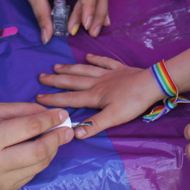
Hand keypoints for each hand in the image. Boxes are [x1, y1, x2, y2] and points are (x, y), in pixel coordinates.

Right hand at [0, 103, 72, 189]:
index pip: (29, 127)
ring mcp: (0, 181)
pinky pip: (30, 174)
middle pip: (39, 151)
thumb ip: (20, 111)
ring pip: (38, 165)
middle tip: (66, 129)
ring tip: (55, 138)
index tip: (62, 114)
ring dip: (51, 150)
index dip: (50, 120)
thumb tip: (47, 113)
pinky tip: (39, 151)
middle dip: (57, 138)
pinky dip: (39, 162)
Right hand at [36, 53, 162, 138]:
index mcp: (95, 96)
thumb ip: (94, 125)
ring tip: (57, 66)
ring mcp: (109, 74)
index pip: (70, 98)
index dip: (53, 99)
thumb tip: (73, 133)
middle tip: (41, 77)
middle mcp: (98, 83)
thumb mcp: (113, 118)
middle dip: (56, 80)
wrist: (151, 84)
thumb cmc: (133, 103)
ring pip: (85, 70)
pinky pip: (105, 62)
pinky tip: (88, 56)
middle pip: (73, 81)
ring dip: (70, 68)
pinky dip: (96, 59)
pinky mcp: (120, 69)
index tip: (38, 97)